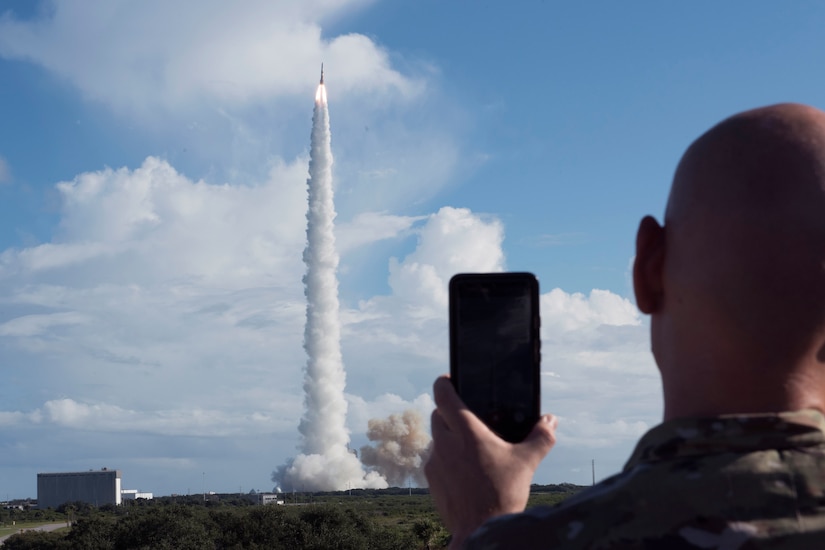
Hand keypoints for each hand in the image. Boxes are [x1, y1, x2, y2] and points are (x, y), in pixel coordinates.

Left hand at [424, 375, 556, 548]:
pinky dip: (447, 460)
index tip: (450, 379)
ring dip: (449, 438)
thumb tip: (551, 420)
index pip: (443, 394)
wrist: (481, 533)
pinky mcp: (431, 481)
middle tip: (469, 419)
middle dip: (450, 413)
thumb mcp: (527, 463)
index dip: (444, 383)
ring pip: (437, 439)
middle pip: (438, 415)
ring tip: (470, 450)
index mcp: (466, 431)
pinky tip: (465, 472)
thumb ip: (541, 437)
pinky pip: (436, 461)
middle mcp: (445, 443)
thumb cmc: (503, 495)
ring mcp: (435, 462)